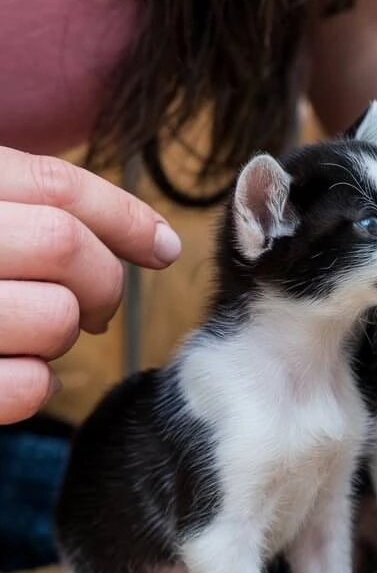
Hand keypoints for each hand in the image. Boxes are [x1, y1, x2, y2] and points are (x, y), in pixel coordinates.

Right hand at [0, 147, 181, 424]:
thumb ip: (25, 210)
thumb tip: (159, 246)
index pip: (56, 186)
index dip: (127, 219)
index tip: (165, 248)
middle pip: (65, 246)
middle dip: (99, 281)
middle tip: (92, 308)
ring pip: (54, 317)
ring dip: (59, 333)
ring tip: (27, 334)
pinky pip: (25, 386)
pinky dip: (31, 386)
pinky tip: (10, 371)